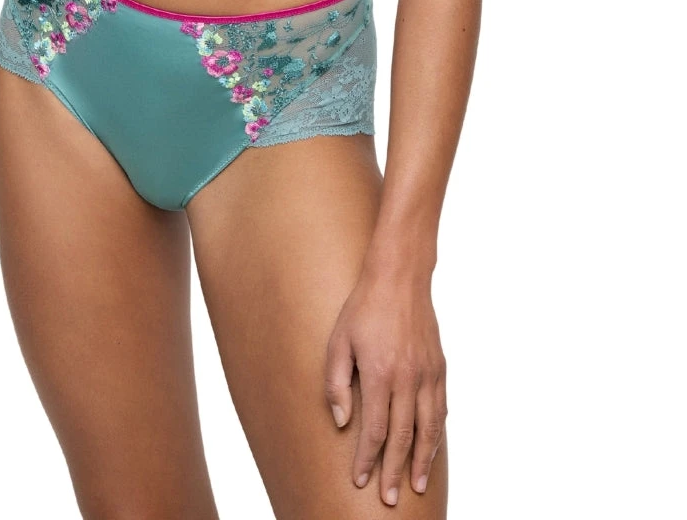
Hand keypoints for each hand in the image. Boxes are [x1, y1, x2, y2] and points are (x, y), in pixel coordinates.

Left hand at [324, 265, 446, 505]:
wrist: (399, 278)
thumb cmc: (362, 308)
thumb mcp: (338, 341)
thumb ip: (336, 383)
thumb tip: (342, 423)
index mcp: (379, 373)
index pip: (375, 430)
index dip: (367, 459)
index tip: (360, 480)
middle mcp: (407, 377)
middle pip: (403, 437)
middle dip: (395, 471)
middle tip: (390, 499)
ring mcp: (427, 373)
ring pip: (428, 428)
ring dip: (422, 460)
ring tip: (416, 485)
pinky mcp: (439, 367)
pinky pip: (440, 408)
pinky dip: (436, 433)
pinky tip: (430, 447)